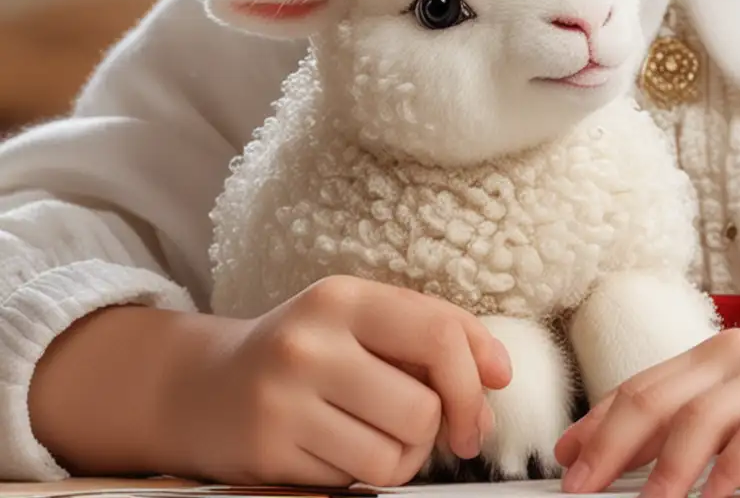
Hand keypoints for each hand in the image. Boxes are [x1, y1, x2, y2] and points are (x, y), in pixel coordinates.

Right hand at [172, 276, 511, 485]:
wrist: (204, 387)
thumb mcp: (364, 320)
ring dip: (404, 460)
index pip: (437, 334)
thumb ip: (435, 336)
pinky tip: (342, 451)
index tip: (486, 401)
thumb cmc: (309, 350)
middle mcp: (311, 346)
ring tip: (380, 439)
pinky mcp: (268, 455)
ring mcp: (284, 403)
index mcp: (344, 298)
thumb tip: (497, 377)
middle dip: (437, 429)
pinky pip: (354, 483)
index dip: (473, 377)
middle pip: (422, 410)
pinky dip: (364, 476)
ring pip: (392, 457)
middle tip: (425, 429)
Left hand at [555, 329, 739, 497]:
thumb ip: (717, 432)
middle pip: (656, 396)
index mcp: (727, 353)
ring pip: (697, 416)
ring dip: (659, 469)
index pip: (646, 386)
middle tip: (576, 488)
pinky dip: (725, 471)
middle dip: (608, 445)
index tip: (565, 462)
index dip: (599, 423)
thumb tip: (651, 468)